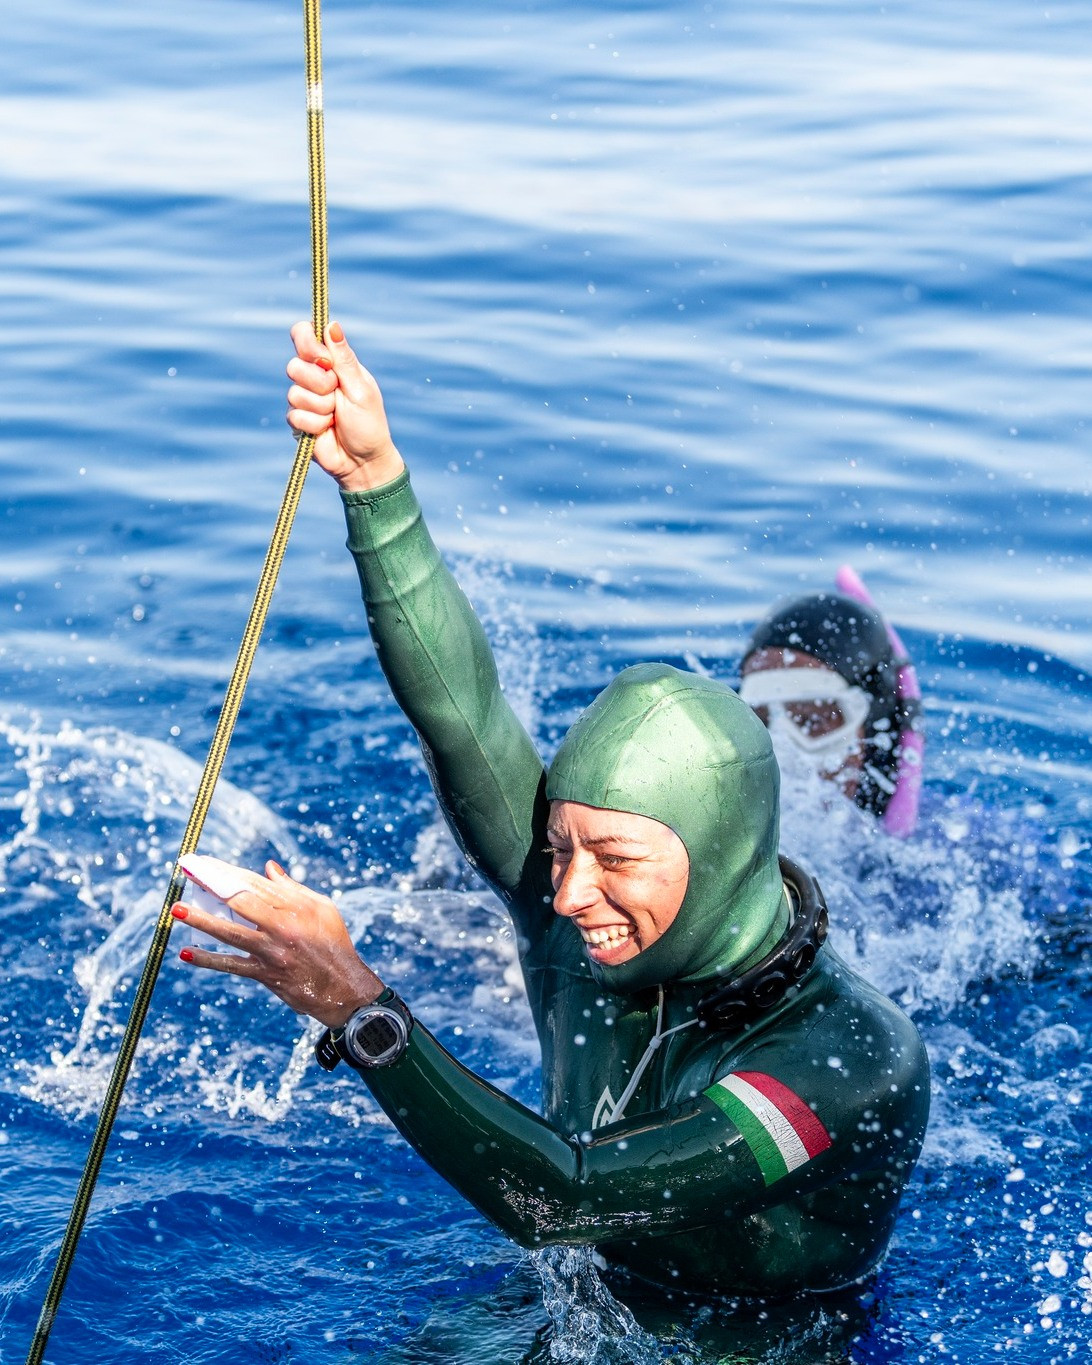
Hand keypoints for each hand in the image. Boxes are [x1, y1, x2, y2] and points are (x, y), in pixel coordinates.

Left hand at [174, 857, 383, 1028]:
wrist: (344, 988)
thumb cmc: (334, 944)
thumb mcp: (322, 908)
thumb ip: (293, 889)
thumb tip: (268, 868)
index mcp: (297, 907)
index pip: (256, 884)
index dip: (228, 872)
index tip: (206, 864)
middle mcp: (283, 927)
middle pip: (240, 902)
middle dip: (211, 886)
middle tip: (187, 874)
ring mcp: (272, 952)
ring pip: (230, 933)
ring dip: (201, 920)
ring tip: (177, 910)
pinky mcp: (265, 974)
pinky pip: (231, 965)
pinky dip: (208, 959)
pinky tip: (186, 952)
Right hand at [286, 320, 405, 491]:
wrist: (363, 461)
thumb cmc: (369, 424)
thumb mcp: (360, 388)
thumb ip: (343, 359)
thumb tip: (332, 325)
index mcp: (332, 363)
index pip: (304, 335)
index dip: (307, 344)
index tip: (323, 360)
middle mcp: (314, 377)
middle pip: (294, 365)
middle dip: (318, 383)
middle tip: (336, 394)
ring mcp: (304, 399)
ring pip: (294, 393)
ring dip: (320, 408)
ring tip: (335, 416)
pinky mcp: (298, 420)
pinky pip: (295, 416)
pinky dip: (315, 424)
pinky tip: (326, 429)